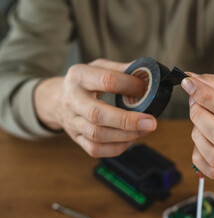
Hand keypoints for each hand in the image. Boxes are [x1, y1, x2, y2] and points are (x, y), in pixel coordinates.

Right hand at [34, 59, 156, 157]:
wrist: (57, 98)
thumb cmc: (85, 82)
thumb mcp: (99, 67)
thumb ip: (122, 69)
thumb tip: (147, 75)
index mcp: (79, 76)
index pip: (107, 80)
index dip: (130, 86)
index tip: (146, 90)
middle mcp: (72, 100)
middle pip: (98, 114)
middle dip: (127, 121)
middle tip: (151, 122)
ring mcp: (72, 121)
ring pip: (97, 135)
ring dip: (126, 135)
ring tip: (145, 130)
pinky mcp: (75, 138)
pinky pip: (95, 149)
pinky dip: (117, 148)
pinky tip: (130, 139)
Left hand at [181, 73, 213, 178]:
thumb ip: (213, 82)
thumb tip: (189, 80)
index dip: (205, 97)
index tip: (190, 85)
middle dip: (199, 116)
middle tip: (194, 103)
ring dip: (198, 135)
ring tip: (199, 120)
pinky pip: (211, 170)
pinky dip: (199, 155)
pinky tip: (201, 137)